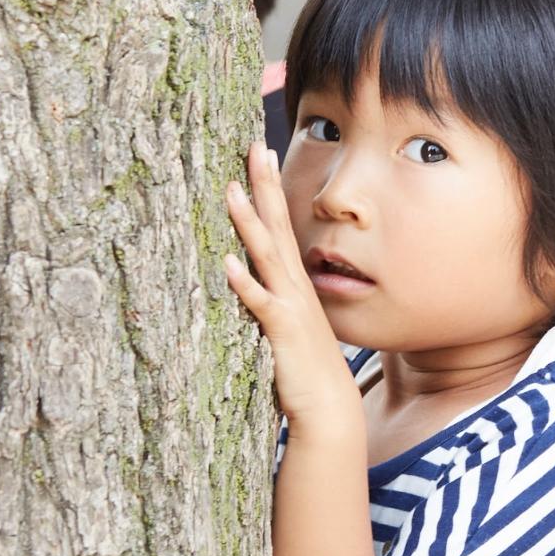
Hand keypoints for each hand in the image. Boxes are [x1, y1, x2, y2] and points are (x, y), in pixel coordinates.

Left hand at [224, 142, 361, 428]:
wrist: (328, 407)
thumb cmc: (304, 368)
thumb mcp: (287, 324)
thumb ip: (269, 299)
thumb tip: (247, 277)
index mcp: (293, 282)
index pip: (280, 224)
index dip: (270, 189)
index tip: (261, 152)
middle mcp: (294, 286)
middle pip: (277, 226)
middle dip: (265, 186)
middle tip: (254, 148)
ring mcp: (289, 306)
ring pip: (266, 256)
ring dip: (248, 223)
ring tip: (230, 191)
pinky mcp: (281, 332)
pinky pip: (259, 304)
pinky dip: (244, 283)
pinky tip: (227, 264)